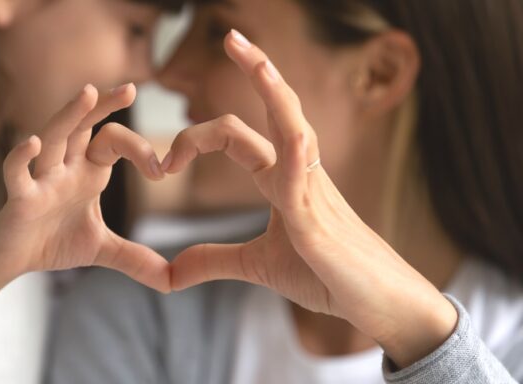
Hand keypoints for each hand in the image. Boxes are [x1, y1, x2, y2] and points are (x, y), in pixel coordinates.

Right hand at [0, 83, 170, 292]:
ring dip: (69, 115)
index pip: (114, 142)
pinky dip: (21, 158)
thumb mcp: (102, 250)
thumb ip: (136, 259)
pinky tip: (32, 143)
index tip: (161, 172)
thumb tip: (173, 281)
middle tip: (131, 87)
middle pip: (84, 126)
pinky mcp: (19, 198)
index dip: (139, 150)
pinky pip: (17, 173)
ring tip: (88, 93)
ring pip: (54, 138)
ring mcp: (41, 179)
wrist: (11, 259)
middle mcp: (65, 167)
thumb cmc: (52, 242)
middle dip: (105, 106)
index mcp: (87, 172)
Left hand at [165, 30, 457, 366]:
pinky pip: (302, 174)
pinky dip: (291, 149)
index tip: (166, 164)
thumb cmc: (327, 276)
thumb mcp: (258, 266)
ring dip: (272, 87)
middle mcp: (299, 172)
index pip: (239, 135)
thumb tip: (173, 270)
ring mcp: (312, 190)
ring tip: (250, 52)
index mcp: (282, 178)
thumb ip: (214, 259)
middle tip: (229, 35)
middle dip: (256, 68)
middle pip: (275, 107)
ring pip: (292, 124)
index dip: (198, 138)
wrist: (377, 303)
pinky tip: (287, 131)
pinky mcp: (318, 219)